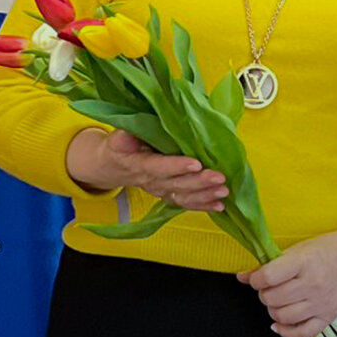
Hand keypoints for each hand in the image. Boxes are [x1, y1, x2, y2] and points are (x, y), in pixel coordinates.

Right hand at [65, 128, 227, 211]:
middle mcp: (151, 181)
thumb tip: (131, 131)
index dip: (177, 166)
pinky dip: (203, 205)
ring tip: (224, 191)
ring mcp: (161, 191)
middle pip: (177, 184)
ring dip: (205, 195)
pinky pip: (186, 203)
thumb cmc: (119, 148)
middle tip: (220, 177)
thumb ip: (125, 136)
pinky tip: (219, 205)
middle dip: (200, 182)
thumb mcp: (117, 138)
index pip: (159, 167)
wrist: (112, 167)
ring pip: (184, 196)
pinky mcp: (168, 195)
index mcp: (138, 164)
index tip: (196, 163)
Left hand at [237, 219, 336, 336]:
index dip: (256, 278)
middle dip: (265, 293)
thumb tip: (243, 275)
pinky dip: (286, 331)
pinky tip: (280, 323)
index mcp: (305, 262)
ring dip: (274, 309)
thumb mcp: (303, 248)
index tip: (258, 276)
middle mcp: (313, 285)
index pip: (268, 277)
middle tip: (271, 286)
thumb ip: (274, 262)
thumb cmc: (334, 248)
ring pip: (282, 317)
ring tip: (279, 299)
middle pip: (272, 298)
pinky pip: (301, 334)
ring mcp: (321, 304)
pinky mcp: (328, 317)